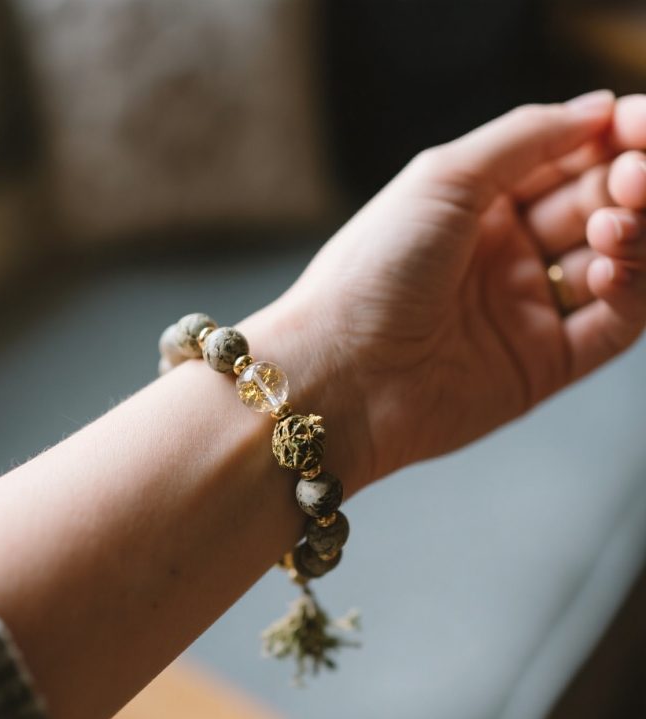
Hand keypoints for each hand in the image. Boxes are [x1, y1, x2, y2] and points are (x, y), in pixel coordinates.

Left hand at [264, 91, 645, 490]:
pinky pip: (612, 325)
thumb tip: (597, 108)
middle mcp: (503, 257)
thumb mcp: (442, 180)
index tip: (638, 123)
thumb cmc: (372, 272)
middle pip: (597, 206)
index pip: (565, 161)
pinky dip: (629, 292)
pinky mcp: (541, 366)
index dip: (610, 139)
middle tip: (635, 174)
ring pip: (615, 263)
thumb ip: (523, 139)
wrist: (340, 373)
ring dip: (633, 234)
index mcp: (475, 208)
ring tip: (613, 222)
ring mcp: (523, 311)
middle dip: (627, 183)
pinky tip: (608, 269)